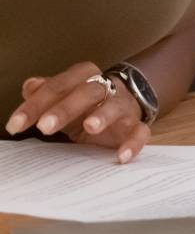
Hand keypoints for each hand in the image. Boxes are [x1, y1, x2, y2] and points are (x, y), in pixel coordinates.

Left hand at [6, 63, 150, 162]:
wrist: (124, 104)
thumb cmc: (85, 104)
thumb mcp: (63, 97)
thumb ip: (47, 93)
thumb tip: (31, 86)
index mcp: (84, 78)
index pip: (59, 85)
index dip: (36, 104)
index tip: (15, 125)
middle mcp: (106, 88)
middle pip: (87, 91)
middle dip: (65, 108)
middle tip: (44, 126)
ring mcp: (123, 107)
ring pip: (115, 106)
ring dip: (103, 115)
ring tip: (90, 127)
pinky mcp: (135, 125)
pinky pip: (140, 132)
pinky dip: (134, 143)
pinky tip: (121, 156)